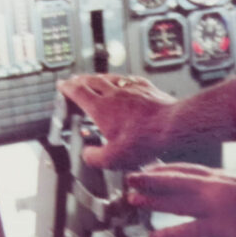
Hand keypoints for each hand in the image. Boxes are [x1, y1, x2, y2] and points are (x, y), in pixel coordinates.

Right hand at [57, 74, 177, 167]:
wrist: (174, 125)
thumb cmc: (145, 141)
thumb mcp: (113, 159)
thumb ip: (95, 158)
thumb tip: (87, 154)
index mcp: (101, 108)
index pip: (78, 92)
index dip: (67, 88)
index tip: (61, 85)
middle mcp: (114, 93)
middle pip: (92, 81)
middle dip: (80, 80)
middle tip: (74, 81)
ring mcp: (132, 88)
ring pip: (110, 78)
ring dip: (98, 77)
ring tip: (95, 79)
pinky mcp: (147, 88)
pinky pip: (129, 79)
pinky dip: (121, 80)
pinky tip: (124, 82)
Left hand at [126, 163, 235, 236]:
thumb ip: (227, 186)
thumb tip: (217, 188)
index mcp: (221, 176)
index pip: (186, 168)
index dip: (164, 169)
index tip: (147, 169)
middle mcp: (215, 186)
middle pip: (175, 181)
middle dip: (150, 179)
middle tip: (129, 178)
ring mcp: (216, 206)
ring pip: (177, 201)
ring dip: (153, 201)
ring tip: (133, 201)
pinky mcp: (221, 226)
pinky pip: (190, 229)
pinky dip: (170, 233)